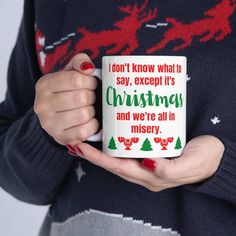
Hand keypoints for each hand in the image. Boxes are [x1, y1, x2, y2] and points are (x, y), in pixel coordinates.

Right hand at [34, 53, 98, 145]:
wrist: (56, 117)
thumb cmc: (67, 92)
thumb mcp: (70, 73)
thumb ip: (79, 63)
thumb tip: (88, 67)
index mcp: (44, 85)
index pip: (76, 79)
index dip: (90, 82)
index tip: (91, 84)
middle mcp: (42, 105)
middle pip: (81, 97)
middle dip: (91, 97)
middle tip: (90, 98)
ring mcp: (49, 124)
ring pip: (84, 114)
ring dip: (91, 111)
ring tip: (88, 109)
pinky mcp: (60, 137)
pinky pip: (84, 131)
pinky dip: (92, 125)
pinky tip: (89, 121)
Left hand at [74, 135, 224, 190]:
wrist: (216, 155)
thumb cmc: (205, 160)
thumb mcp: (191, 164)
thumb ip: (169, 168)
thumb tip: (147, 164)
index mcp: (152, 177)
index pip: (118, 168)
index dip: (98, 159)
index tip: (80, 146)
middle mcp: (146, 171)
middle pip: (114, 163)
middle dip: (94, 154)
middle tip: (77, 139)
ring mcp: (148, 163)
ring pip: (120, 157)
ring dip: (103, 149)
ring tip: (88, 136)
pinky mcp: (152, 152)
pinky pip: (130, 149)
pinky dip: (117, 143)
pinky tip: (112, 134)